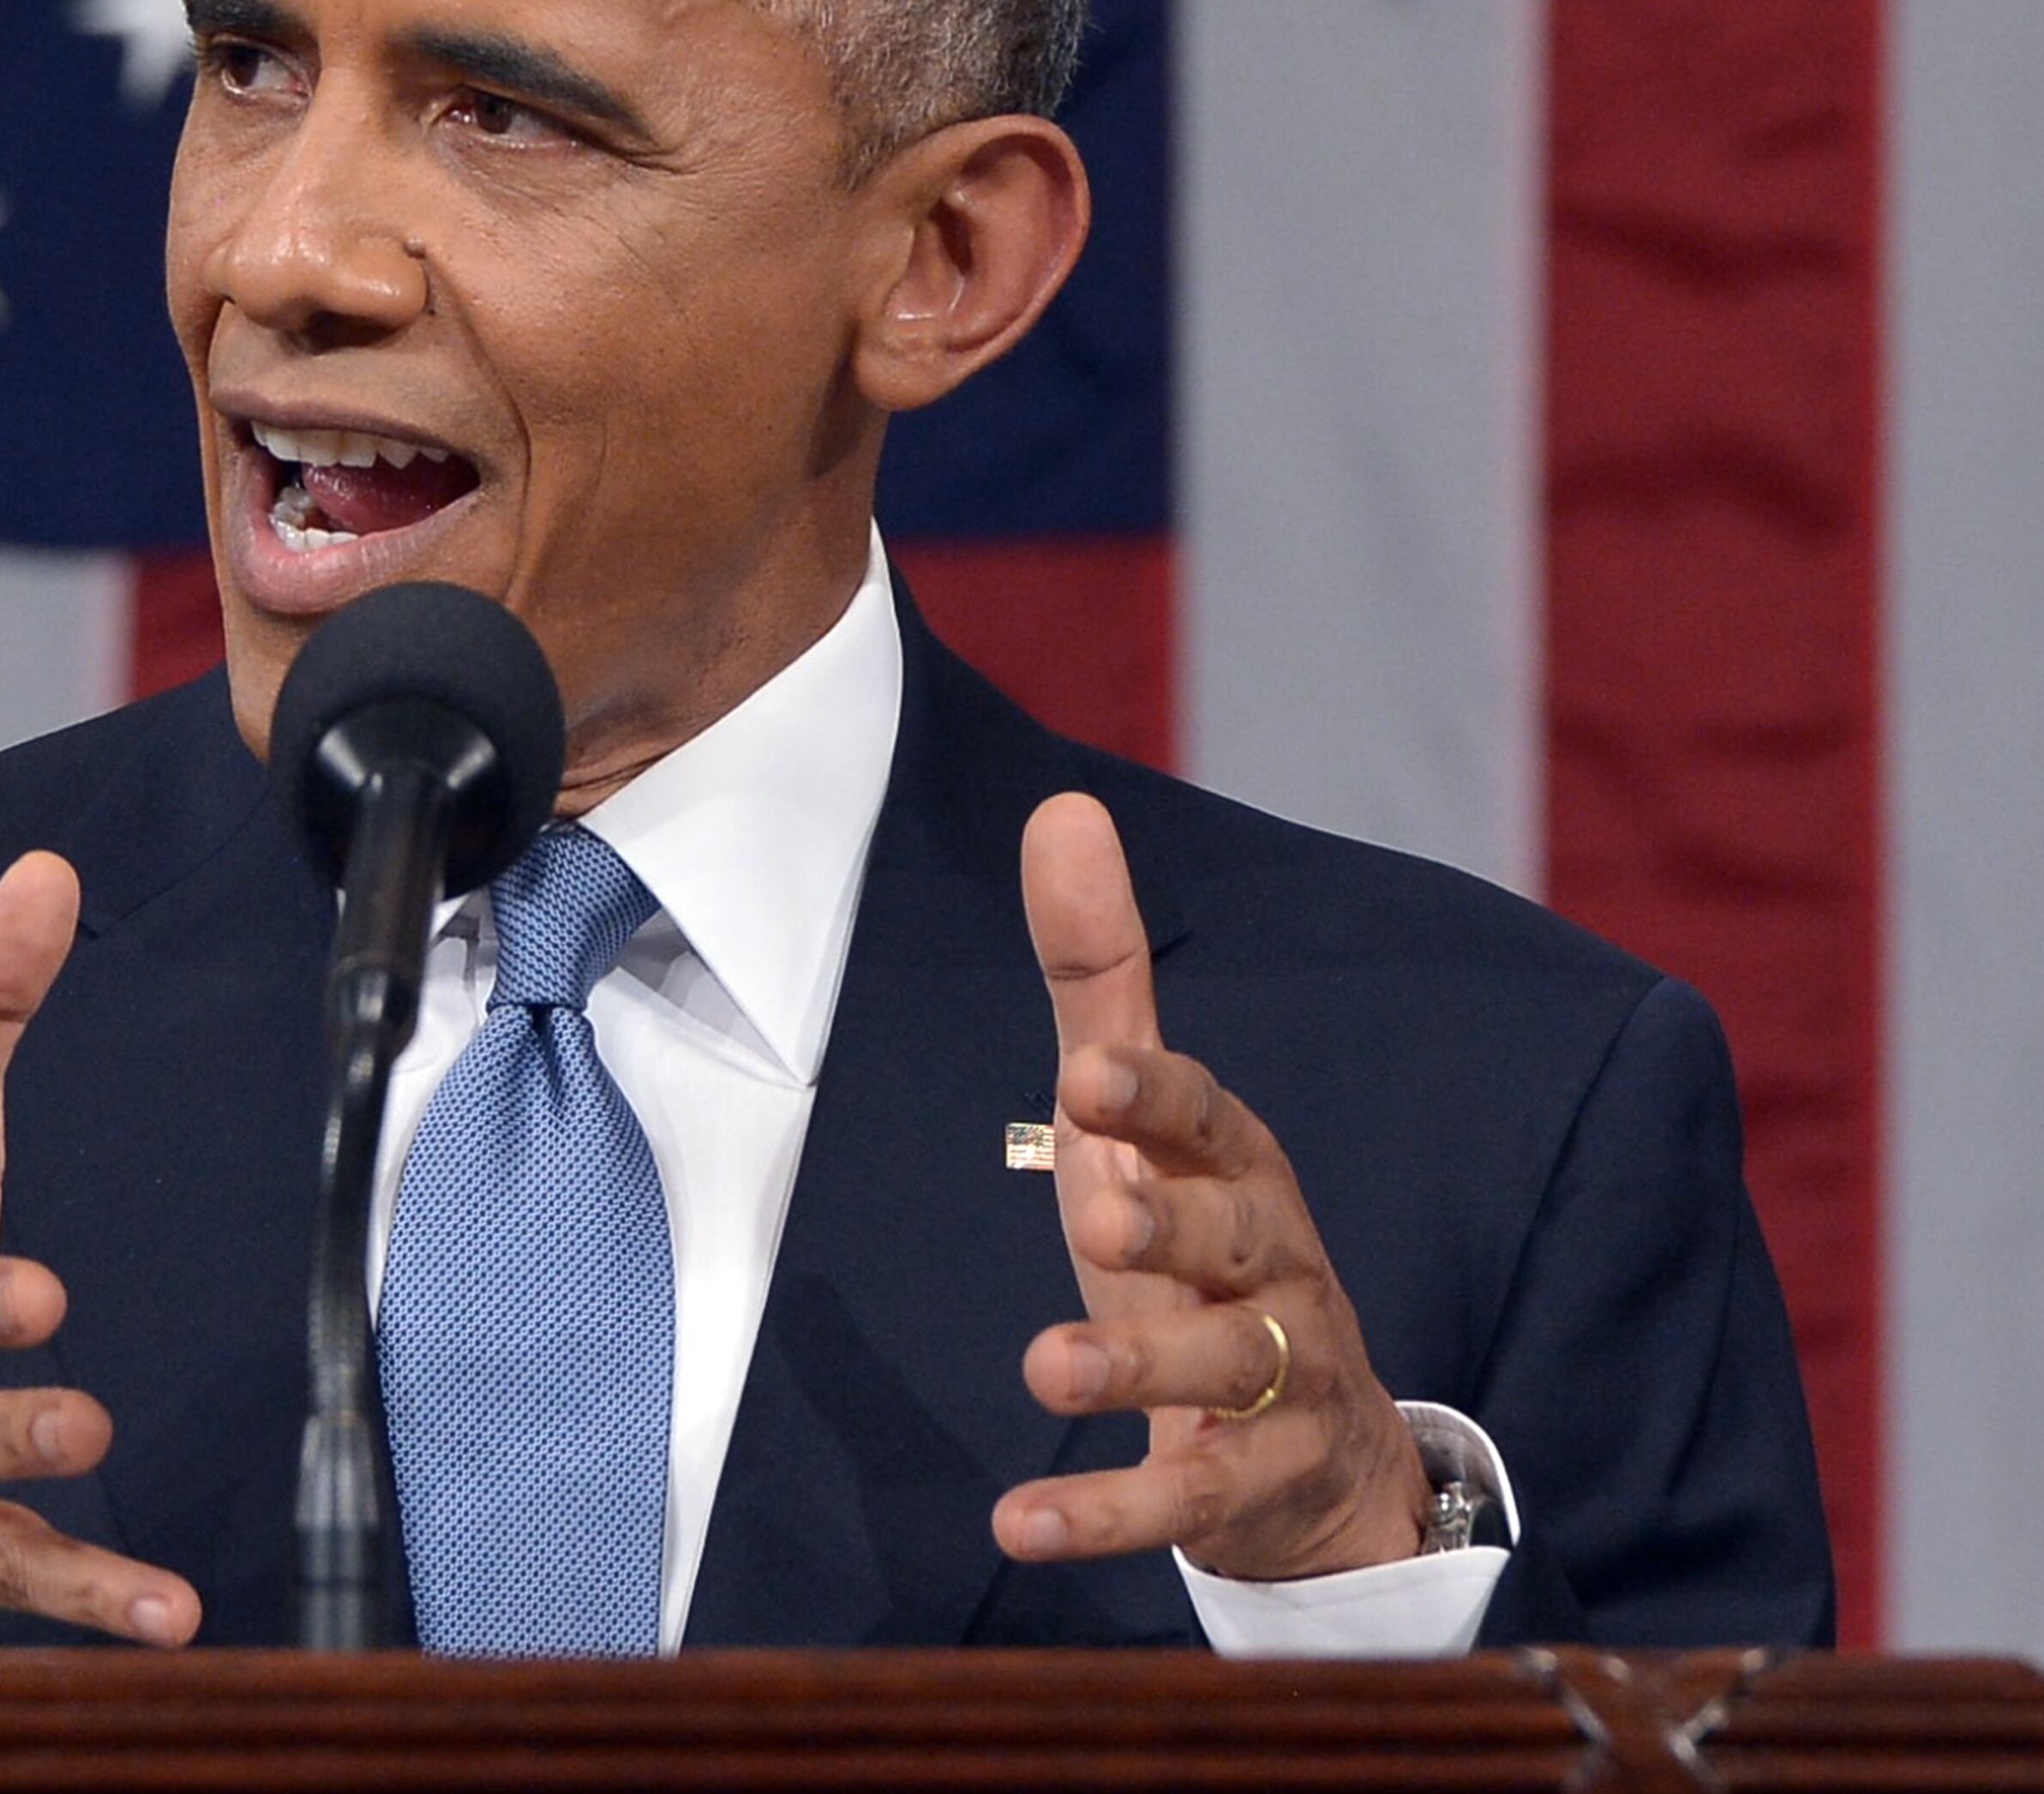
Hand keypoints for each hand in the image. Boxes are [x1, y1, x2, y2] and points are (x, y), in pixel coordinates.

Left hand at [989, 793, 1428, 1580]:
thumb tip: (1062, 808)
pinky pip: (1186, 1500)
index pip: (1207, 1117)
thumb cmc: (1196, 1248)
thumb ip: (1097, 979)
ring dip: (1132, 1370)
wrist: (1314, 1450)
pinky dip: (1102, 1515)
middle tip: (1096, 1215)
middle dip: (1173, 1222)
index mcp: (1236, 1168)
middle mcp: (1274, 1266)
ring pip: (1225, 1367)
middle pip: (1239, 1236)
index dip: (1154, 1095)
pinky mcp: (1255, 1485)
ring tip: (1041, 1372)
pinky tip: (1016, 1522)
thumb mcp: (1133, 1120)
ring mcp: (1281, 1380)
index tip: (1087, 1071)